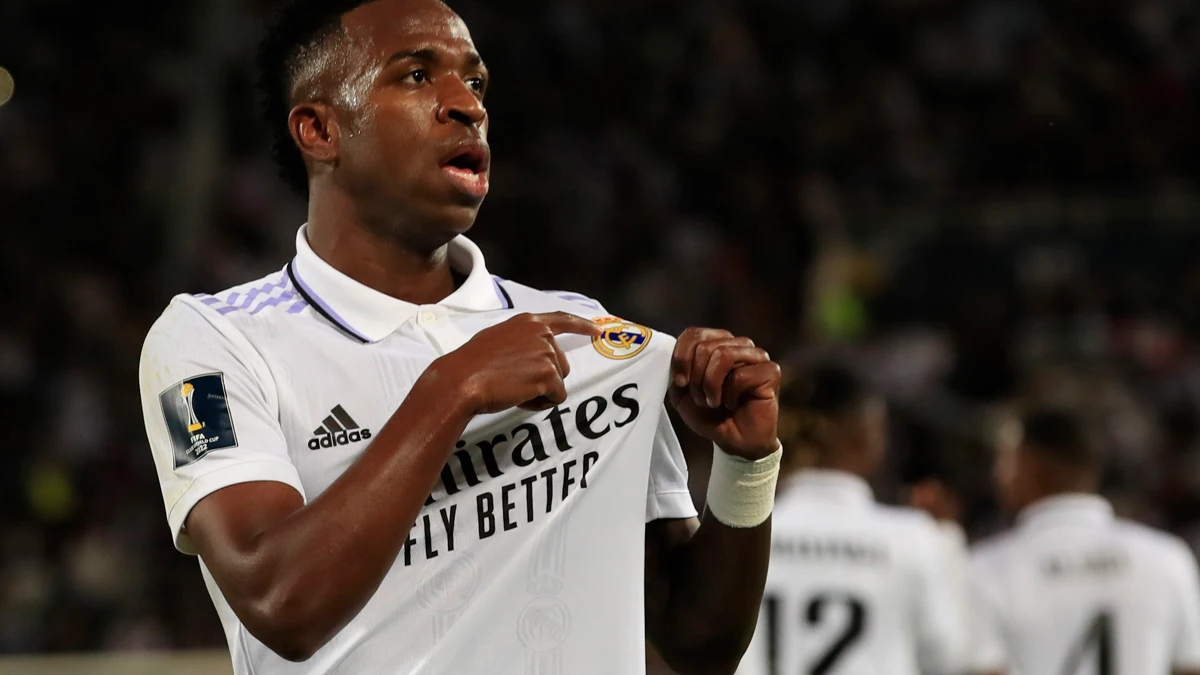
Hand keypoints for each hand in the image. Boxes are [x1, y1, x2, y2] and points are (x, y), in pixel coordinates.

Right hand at [431, 312, 601, 414]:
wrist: (462, 380)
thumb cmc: (471, 363)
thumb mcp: (496, 338)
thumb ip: (519, 340)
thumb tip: (526, 353)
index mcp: (528, 322)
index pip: (563, 319)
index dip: (583, 326)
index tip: (598, 331)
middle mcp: (542, 334)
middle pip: (560, 364)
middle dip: (544, 378)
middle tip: (514, 382)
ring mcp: (547, 354)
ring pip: (557, 383)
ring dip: (540, 392)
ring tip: (513, 389)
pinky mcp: (548, 375)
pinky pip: (555, 398)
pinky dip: (539, 404)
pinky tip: (518, 398)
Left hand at [668, 328, 780, 459]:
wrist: (734, 441)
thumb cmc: (710, 415)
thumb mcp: (682, 394)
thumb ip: (676, 371)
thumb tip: (674, 355)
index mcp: (717, 343)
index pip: (694, 334)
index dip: (681, 359)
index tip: (680, 384)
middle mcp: (738, 344)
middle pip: (705, 346)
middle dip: (696, 378)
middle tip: (701, 399)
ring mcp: (757, 356)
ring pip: (723, 354)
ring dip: (710, 384)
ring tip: (713, 402)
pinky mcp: (770, 371)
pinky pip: (741, 375)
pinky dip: (729, 395)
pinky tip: (732, 404)